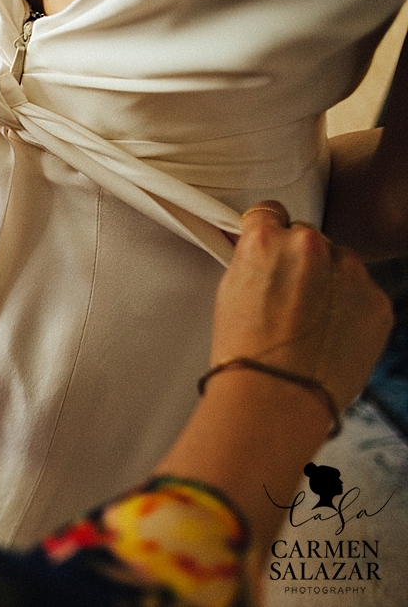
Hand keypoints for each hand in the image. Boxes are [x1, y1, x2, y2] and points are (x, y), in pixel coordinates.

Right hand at [211, 201, 392, 408]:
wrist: (277, 396)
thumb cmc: (246, 353)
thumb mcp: (229, 292)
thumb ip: (252, 262)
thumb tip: (264, 258)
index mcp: (266, 240)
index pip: (269, 213)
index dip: (267, 233)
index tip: (269, 247)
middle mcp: (311, 248)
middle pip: (308, 238)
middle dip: (300, 260)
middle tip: (286, 296)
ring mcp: (350, 274)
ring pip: (341, 263)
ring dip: (330, 281)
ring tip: (308, 321)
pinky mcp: (378, 302)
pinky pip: (364, 293)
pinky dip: (351, 308)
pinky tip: (329, 333)